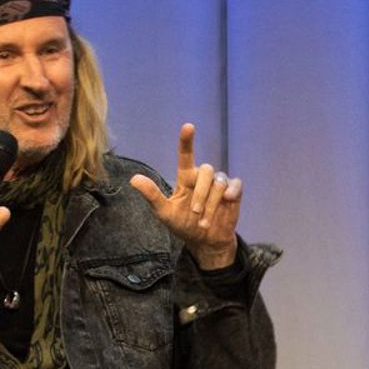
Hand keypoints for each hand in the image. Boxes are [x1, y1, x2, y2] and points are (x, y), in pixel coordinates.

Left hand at [128, 122, 242, 269]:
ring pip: (219, 183)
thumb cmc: (184, 225)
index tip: (188, 127)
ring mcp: (219, 184)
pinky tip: (229, 200)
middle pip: (206, 171)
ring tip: (205, 222)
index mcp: (186, 178)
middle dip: (200, 194)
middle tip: (195, 213)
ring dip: (212, 204)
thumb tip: (133, 179)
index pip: (186, 155)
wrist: (205, 241)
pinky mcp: (233, 192)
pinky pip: (235, 184)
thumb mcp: (165, 213)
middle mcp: (203, 178)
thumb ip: (152, 195)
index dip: (187, 141)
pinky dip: (232, 191)